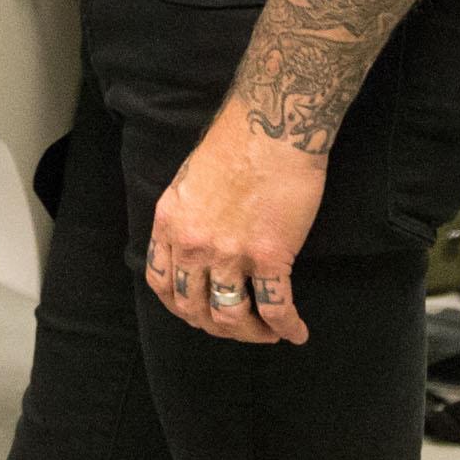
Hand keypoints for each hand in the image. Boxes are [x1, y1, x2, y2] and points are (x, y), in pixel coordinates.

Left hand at [143, 102, 322, 344]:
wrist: (272, 125)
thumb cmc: (237, 142)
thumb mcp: (190, 180)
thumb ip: (188, 217)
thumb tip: (199, 244)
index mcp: (170, 224)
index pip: (162, 284)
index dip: (181, 307)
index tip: (200, 312)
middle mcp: (193, 244)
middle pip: (194, 309)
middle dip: (217, 327)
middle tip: (239, 328)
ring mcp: (229, 253)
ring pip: (231, 317)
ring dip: (251, 334)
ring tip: (268, 333)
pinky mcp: (269, 255)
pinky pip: (275, 307)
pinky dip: (287, 327)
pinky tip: (297, 332)